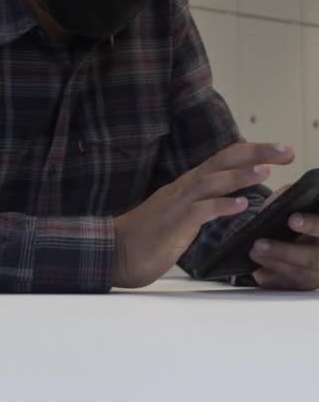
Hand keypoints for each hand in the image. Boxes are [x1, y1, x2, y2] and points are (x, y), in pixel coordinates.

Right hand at [111, 142, 294, 287]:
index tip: (278, 151)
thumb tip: (233, 202)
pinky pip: (201, 211)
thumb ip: (205, 205)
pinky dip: (222, 206)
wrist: (116, 251)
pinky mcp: (173, 222)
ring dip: (240, 176)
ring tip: (265, 171)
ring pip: (212, 181)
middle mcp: (184, 187)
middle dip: (255, 153)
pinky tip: (241, 206)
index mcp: (188, 185)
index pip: (223, 160)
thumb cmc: (148, 238)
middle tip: (284, 150)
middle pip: (223, 161)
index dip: (252, 153)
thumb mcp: (182, 217)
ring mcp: (177, 203)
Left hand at [251, 185, 318, 289]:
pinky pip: (293, 287)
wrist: (312, 238)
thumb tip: (269, 206)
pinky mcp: (309, 284)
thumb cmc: (308, 216)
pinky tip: (260, 272)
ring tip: (254, 253)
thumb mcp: (304, 204)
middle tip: (259, 245)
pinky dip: (275, 281)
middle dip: (284, 252)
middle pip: (312, 258)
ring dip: (275, 266)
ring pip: (302, 276)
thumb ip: (288, 199)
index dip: (310, 225)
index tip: (292, 220)